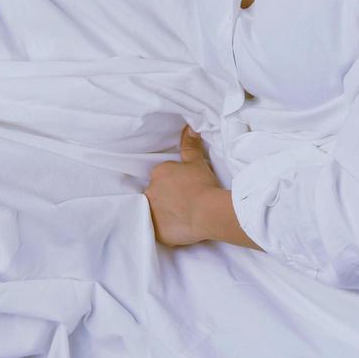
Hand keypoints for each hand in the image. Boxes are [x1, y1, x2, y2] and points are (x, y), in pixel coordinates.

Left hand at [145, 124, 222, 247]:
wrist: (208, 212)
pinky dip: (165, 228)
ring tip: (182, 216)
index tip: (185, 188)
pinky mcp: (155, 230)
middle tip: (185, 202)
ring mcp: (151, 212)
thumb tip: (190, 127)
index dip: (174, 183)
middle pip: (156, 193)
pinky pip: (157, 229)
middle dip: (167, 197)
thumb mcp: (197, 162)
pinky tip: (178, 227)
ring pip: (155, 210)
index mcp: (159, 172)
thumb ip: (190, 145)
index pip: (162, 176)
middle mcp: (150, 190)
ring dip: (165, 212)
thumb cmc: (203, 185)